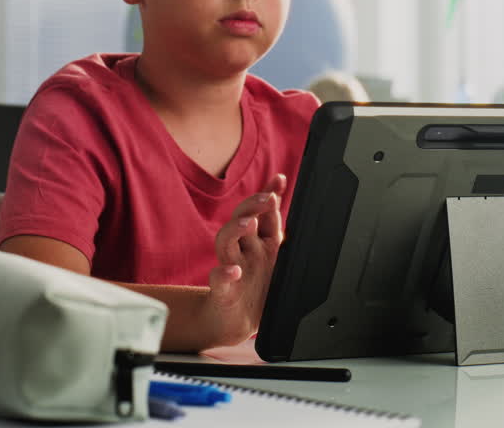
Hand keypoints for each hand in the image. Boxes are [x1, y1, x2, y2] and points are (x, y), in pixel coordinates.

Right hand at [200, 174, 286, 346]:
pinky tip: (233, 270)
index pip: (263, 212)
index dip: (269, 193)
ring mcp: (231, 268)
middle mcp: (243, 251)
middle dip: (253, 206)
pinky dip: (224, 274)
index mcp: (260, 242)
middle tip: (268, 198)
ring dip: (235, 230)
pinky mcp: (222, 291)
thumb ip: (276, 230)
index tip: (280, 180)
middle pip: (241, 219)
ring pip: (225, 242)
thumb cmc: (256, 289)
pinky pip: (219, 280)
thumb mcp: (273, 257)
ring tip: (248, 223)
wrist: (235, 324)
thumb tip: (284, 199)